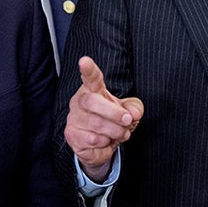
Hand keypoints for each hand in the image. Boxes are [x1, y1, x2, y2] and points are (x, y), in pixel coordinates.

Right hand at [64, 56, 143, 181]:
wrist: (101, 145)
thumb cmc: (114, 121)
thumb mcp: (130, 111)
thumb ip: (135, 108)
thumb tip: (133, 113)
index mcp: (94, 90)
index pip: (91, 77)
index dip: (88, 69)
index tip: (84, 61)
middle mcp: (80, 101)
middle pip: (93, 102)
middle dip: (114, 113)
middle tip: (127, 120)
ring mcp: (74, 118)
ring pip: (96, 124)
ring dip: (115, 132)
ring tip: (120, 133)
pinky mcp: (72, 135)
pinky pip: (92, 139)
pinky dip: (105, 142)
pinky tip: (105, 140)